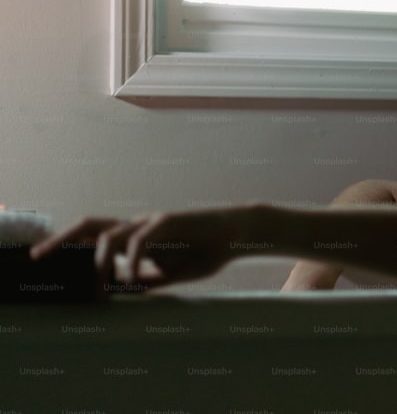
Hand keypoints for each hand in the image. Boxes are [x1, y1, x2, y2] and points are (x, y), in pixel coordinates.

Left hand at [29, 207, 248, 291]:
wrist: (238, 235)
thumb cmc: (207, 251)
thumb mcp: (171, 273)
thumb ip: (147, 280)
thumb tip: (121, 292)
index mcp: (137, 237)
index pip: (95, 236)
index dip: (69, 245)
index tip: (45, 261)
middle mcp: (138, 225)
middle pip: (91, 225)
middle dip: (63, 239)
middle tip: (41, 256)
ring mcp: (152, 221)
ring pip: (110, 235)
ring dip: (99, 262)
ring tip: (101, 287)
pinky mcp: (169, 221)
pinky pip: (141, 239)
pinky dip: (132, 260)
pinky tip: (133, 278)